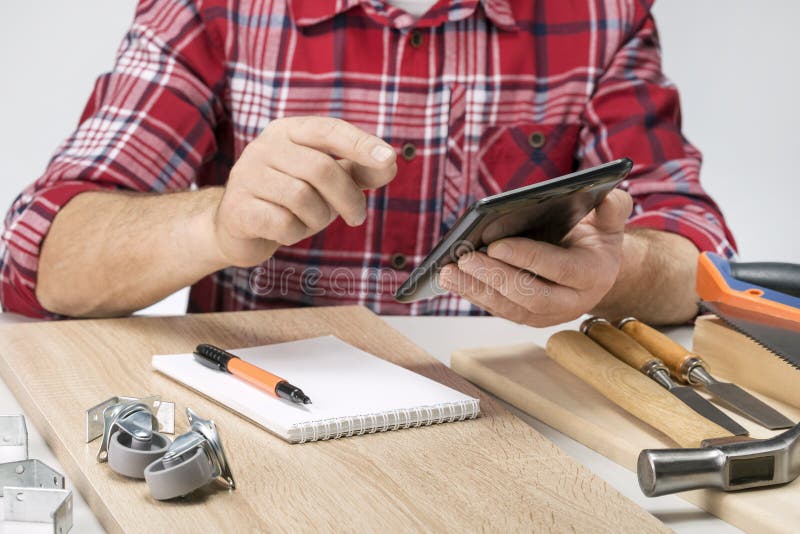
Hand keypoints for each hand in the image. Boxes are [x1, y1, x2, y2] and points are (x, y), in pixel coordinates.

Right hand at [213, 116, 396, 266]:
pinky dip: (295, 233)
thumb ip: (359, 170)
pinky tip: (287, 231)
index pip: (329, 130)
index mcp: (289, 131)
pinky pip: (282, 223)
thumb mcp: (327, 182)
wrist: (239, 227)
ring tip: (313, 221)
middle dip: (348, 198)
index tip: (389, 158)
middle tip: (357, 217)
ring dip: (319, 217)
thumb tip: (391, 163)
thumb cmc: (289, 199)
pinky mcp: (238, 208)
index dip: (361, 143)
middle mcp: (264, 147)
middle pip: (321, 169)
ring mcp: (247, 176)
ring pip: (302, 197)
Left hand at [438, 189, 633, 326]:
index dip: (528, 258)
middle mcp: (572, 301)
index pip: (560, 269)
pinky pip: (498, 309)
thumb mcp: (610, 218)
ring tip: (448, 270)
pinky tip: (452, 279)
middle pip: (530, 296)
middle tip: (465, 257)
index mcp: (594, 274)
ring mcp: (549, 314)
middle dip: (494, 277)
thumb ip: (613, 206)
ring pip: (510, 308)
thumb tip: (607, 194)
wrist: (596, 268)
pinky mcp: (528, 317)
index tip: (496, 244)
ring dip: (476, 290)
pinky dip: (473, 295)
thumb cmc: (596, 237)